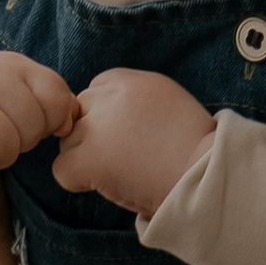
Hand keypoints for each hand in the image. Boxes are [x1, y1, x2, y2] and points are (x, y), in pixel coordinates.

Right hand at [0, 52, 78, 184]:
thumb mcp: (17, 92)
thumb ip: (52, 102)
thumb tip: (70, 124)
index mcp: (14, 64)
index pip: (56, 98)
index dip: (51, 122)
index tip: (30, 123)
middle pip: (33, 127)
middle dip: (24, 142)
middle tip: (2, 136)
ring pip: (8, 148)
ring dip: (1, 159)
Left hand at [52, 68, 216, 216]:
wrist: (204, 175)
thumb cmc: (193, 148)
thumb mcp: (167, 101)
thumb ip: (133, 101)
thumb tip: (106, 115)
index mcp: (129, 81)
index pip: (96, 91)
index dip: (108, 117)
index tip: (130, 135)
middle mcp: (108, 98)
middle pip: (79, 114)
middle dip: (94, 135)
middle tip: (124, 156)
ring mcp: (95, 128)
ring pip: (68, 141)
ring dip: (85, 157)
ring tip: (119, 171)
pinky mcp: (89, 159)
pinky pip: (62, 169)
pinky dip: (77, 180)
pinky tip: (103, 183)